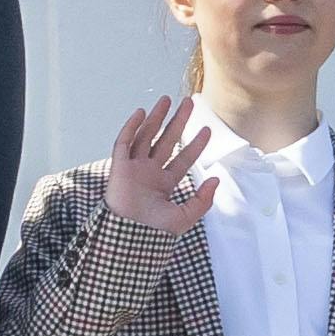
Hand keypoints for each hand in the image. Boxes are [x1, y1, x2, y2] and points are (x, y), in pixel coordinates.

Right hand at [103, 94, 217, 236]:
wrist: (130, 235)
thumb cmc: (154, 230)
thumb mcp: (186, 216)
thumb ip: (202, 199)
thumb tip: (215, 179)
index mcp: (164, 183)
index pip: (182, 158)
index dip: (195, 144)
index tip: (207, 130)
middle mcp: (149, 171)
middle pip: (165, 140)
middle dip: (177, 121)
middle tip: (189, 103)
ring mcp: (134, 167)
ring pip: (146, 136)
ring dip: (156, 118)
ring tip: (167, 100)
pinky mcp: (119, 166)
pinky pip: (124, 143)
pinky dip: (131, 127)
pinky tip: (141, 113)